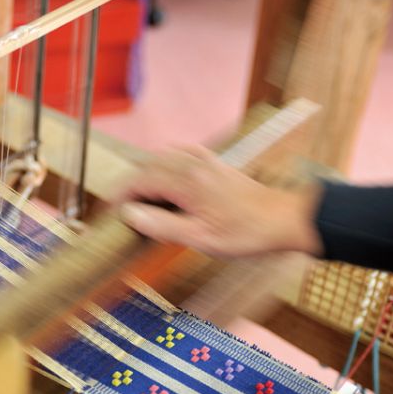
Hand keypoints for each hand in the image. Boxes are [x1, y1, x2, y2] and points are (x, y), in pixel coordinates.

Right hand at [115, 146, 322, 257]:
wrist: (283, 219)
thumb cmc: (245, 233)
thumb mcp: (200, 238)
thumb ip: (163, 226)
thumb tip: (131, 215)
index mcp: (186, 182)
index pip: (140, 181)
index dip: (121, 195)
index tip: (109, 210)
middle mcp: (193, 165)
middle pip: (148, 166)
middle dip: (130, 185)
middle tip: (120, 208)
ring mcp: (205, 161)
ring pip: (163, 158)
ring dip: (147, 175)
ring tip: (140, 199)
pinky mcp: (216, 164)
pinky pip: (182, 155)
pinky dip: (167, 165)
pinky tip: (167, 178)